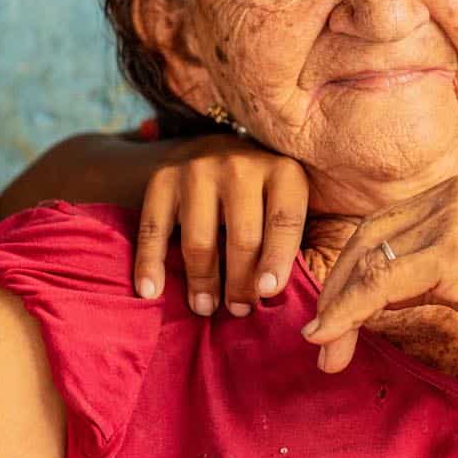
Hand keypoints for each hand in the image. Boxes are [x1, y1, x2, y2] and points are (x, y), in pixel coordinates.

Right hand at [132, 134, 308, 316]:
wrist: (215, 147)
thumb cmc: (264, 191)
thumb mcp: (295, 199)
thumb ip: (305, 238)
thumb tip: (308, 288)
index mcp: (283, 172)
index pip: (283, 221)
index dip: (278, 259)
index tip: (268, 292)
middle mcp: (240, 166)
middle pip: (242, 236)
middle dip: (241, 282)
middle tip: (240, 311)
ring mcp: (198, 170)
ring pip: (199, 239)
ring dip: (202, 282)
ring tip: (206, 308)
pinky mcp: (163, 179)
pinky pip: (154, 230)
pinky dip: (150, 264)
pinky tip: (151, 292)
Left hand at [299, 175, 457, 373]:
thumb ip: (427, 265)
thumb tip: (374, 290)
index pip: (383, 224)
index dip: (349, 269)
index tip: (333, 310)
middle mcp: (455, 193)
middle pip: (368, 237)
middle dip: (337, 289)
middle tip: (318, 335)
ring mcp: (454, 220)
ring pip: (368, 263)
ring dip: (337, 310)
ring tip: (324, 349)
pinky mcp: (453, 254)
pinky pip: (379, 286)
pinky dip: (347, 314)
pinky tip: (332, 337)